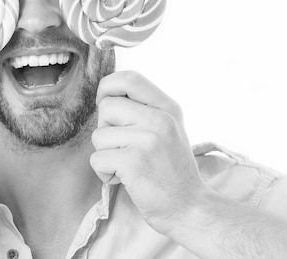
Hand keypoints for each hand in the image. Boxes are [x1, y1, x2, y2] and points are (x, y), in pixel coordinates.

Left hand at [89, 71, 208, 232]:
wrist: (189, 208)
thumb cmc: (171, 170)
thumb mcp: (168, 129)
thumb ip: (143, 109)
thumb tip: (106, 95)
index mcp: (167, 107)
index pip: (129, 78)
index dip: (108, 87)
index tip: (107, 103)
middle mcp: (160, 119)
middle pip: (106, 106)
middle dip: (106, 129)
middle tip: (124, 147)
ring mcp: (147, 140)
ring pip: (98, 135)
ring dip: (105, 154)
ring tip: (128, 166)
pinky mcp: (133, 162)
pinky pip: (97, 159)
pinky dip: (104, 173)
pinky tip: (123, 179)